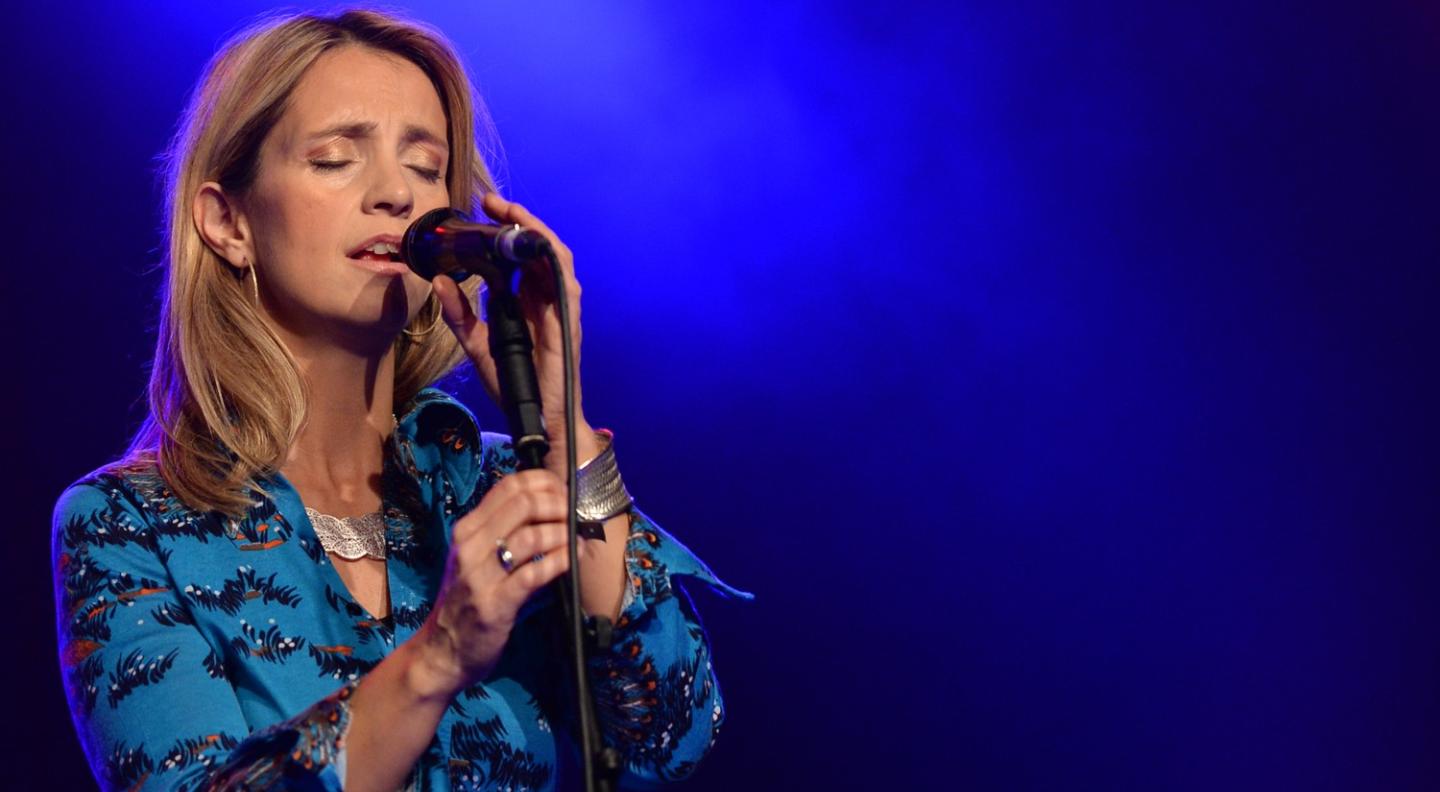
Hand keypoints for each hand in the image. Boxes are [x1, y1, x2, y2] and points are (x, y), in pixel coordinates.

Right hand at [412, 469, 572, 694]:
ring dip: (564, 533)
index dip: (544, 482)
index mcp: (467, 529)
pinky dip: (560, 561)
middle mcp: (470, 545)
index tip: (565, 491)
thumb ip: (503, 532)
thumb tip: (549, 507)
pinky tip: (573, 558)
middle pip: (524, 503)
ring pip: (532, 535)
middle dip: (559, 504)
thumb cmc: (466, 601)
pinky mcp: (495, 603)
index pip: (509, 486)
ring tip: (580, 538)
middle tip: (576, 514)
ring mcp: (480, 574)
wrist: (442, 651)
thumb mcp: (475, 558)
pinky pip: (535, 573)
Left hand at [431, 192, 593, 474]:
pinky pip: (565, 280)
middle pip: (537, 248)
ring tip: (511, 213)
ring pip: (554, 256)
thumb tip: (438, 280)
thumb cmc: (514, 385)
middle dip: (518, 221)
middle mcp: (545, 298)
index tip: (481, 211)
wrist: (538, 418)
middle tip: (492, 202)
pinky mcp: (568, 319)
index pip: (518, 256)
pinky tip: (535, 243)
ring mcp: (559, 307)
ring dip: (535, 231)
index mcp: (526, 302)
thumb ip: (460, 314)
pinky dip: (552, 258)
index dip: (504, 230)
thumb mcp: (477, 344)